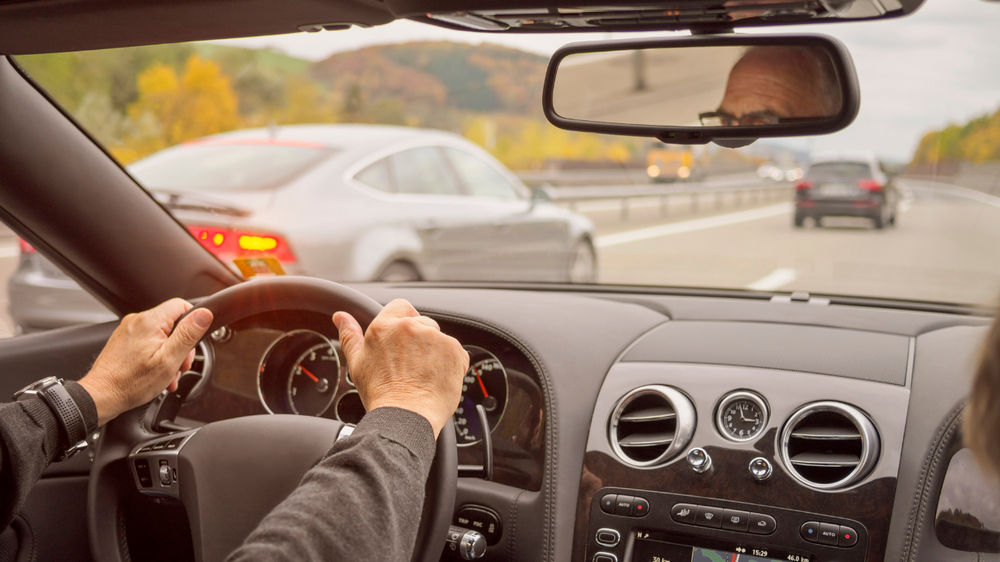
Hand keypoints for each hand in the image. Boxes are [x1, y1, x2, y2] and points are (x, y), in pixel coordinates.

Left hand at [79, 298, 213, 424]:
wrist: (101, 396)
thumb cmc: (131, 382)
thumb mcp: (169, 359)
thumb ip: (188, 334)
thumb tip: (204, 314)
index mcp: (150, 321)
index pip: (182, 305)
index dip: (193, 322)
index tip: (193, 341)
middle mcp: (137, 321)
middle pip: (172, 323)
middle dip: (181, 345)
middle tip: (180, 365)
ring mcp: (128, 331)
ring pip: (161, 335)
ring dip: (170, 354)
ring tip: (167, 374)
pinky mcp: (124, 341)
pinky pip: (148, 342)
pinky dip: (156, 356)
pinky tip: (157, 373)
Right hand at [333, 299, 468, 438]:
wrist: (405, 416)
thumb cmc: (380, 394)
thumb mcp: (357, 363)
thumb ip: (349, 335)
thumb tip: (341, 317)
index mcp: (385, 326)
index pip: (400, 306)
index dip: (403, 322)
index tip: (403, 340)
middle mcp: (411, 327)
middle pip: (421, 323)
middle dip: (419, 340)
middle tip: (411, 365)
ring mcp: (435, 337)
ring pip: (438, 338)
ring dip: (435, 352)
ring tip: (423, 375)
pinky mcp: (454, 350)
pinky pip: (456, 352)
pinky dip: (450, 364)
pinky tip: (437, 379)